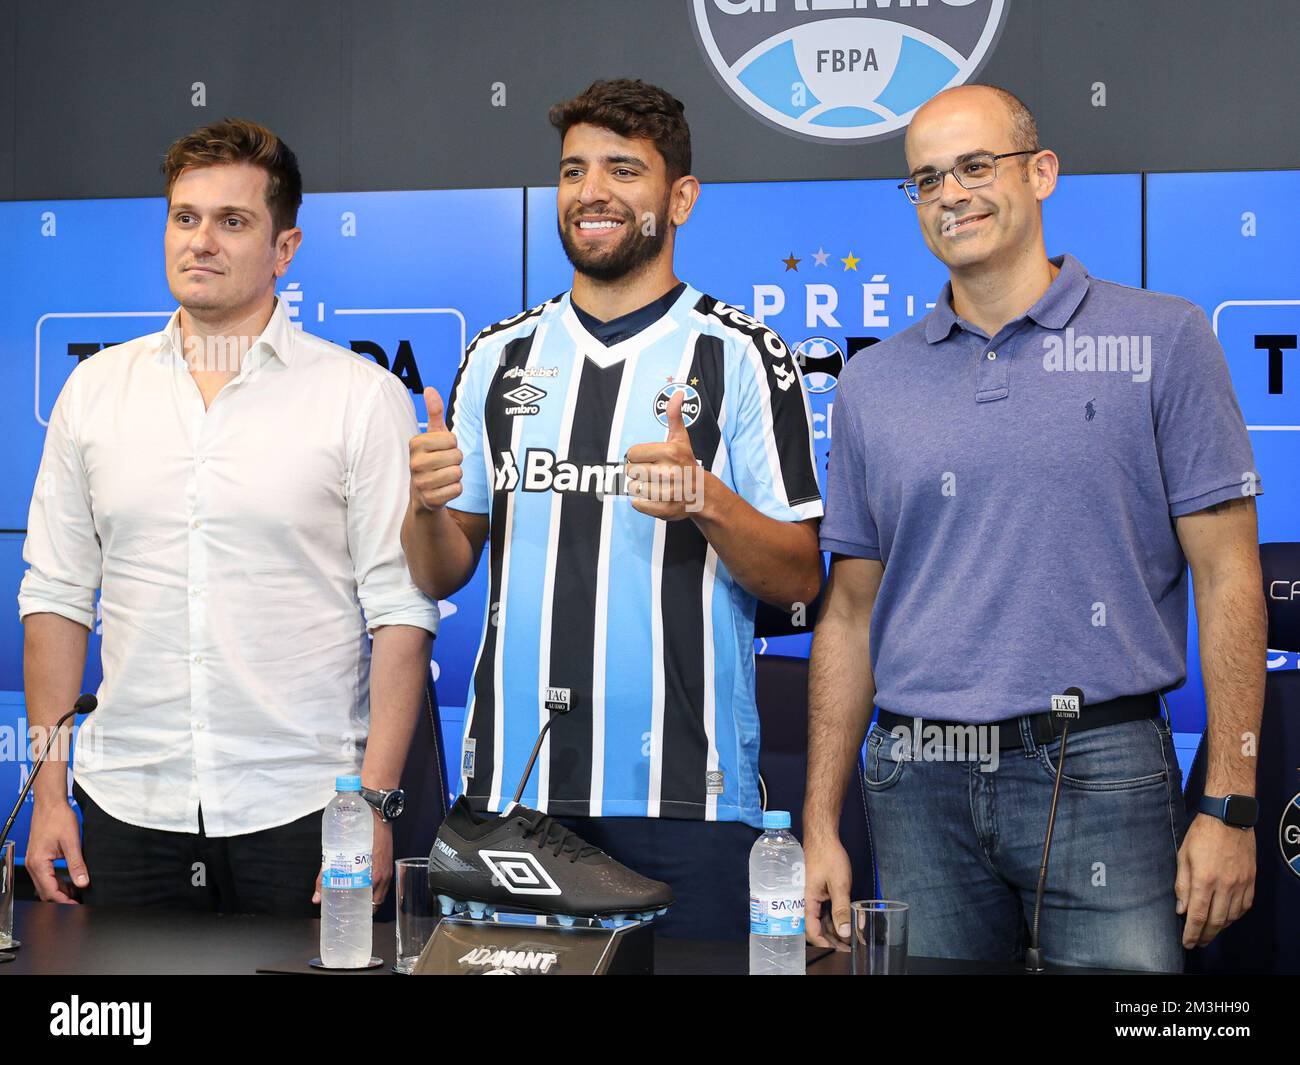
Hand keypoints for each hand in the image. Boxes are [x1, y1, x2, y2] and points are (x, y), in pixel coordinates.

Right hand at [25, 797, 88, 903]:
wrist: (50, 803)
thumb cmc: (58, 818)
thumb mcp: (72, 842)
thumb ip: (77, 865)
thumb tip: (83, 883)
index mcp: (39, 863)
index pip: (50, 891)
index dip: (64, 901)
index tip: (76, 906)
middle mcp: (34, 864)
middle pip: (46, 891)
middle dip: (61, 899)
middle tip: (78, 903)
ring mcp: (35, 861)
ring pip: (46, 884)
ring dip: (60, 891)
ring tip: (77, 894)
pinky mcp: (39, 857)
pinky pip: (47, 875)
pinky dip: (57, 882)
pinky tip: (71, 883)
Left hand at [310, 813, 393, 907]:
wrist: (377, 811)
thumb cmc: (360, 828)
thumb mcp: (338, 852)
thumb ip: (326, 875)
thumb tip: (316, 897)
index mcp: (373, 875)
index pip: (370, 905)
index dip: (359, 914)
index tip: (349, 917)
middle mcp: (383, 875)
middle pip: (375, 902)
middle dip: (363, 908)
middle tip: (350, 910)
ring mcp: (388, 869)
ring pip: (380, 894)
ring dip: (368, 898)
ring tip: (355, 900)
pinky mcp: (388, 863)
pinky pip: (384, 883)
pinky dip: (375, 888)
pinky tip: (364, 885)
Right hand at [409, 386, 463, 511]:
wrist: (423, 494)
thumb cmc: (432, 460)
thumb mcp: (433, 436)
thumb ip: (434, 413)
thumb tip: (430, 389)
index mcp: (415, 443)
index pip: (452, 439)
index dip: (452, 445)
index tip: (441, 451)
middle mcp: (414, 463)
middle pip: (457, 456)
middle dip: (456, 461)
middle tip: (443, 465)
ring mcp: (420, 482)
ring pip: (458, 473)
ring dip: (456, 476)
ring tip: (443, 477)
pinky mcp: (429, 499)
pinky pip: (457, 489)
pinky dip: (455, 490)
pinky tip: (443, 490)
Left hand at [624, 391, 705, 520]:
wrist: (703, 494)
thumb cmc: (686, 463)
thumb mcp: (681, 439)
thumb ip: (674, 416)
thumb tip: (678, 393)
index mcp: (669, 452)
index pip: (632, 453)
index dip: (638, 456)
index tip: (651, 459)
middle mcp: (669, 472)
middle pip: (630, 471)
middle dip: (638, 472)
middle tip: (653, 473)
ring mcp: (668, 492)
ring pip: (632, 488)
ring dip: (640, 487)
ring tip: (655, 485)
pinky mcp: (664, 509)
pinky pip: (637, 504)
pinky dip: (642, 502)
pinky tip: (655, 497)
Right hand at [803, 833, 852, 950]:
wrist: (823, 836)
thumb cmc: (828, 856)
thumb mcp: (839, 884)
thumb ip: (841, 909)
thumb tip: (845, 933)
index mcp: (808, 900)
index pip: (812, 930)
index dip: (825, 943)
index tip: (840, 950)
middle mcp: (809, 901)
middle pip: (818, 927)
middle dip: (834, 939)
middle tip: (850, 946)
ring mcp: (815, 896)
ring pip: (824, 919)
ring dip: (838, 927)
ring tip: (854, 934)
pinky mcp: (821, 891)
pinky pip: (828, 908)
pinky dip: (839, 915)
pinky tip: (852, 917)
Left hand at [1175, 813, 1255, 947]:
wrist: (1229, 818)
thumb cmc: (1201, 834)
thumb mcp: (1183, 856)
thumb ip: (1182, 884)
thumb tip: (1181, 909)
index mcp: (1204, 879)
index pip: (1197, 916)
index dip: (1191, 933)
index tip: (1186, 943)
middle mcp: (1224, 885)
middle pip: (1216, 921)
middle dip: (1205, 935)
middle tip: (1197, 943)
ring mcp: (1240, 884)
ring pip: (1232, 916)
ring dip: (1220, 928)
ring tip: (1209, 932)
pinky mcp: (1251, 880)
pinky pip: (1244, 906)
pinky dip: (1235, 916)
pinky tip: (1227, 917)